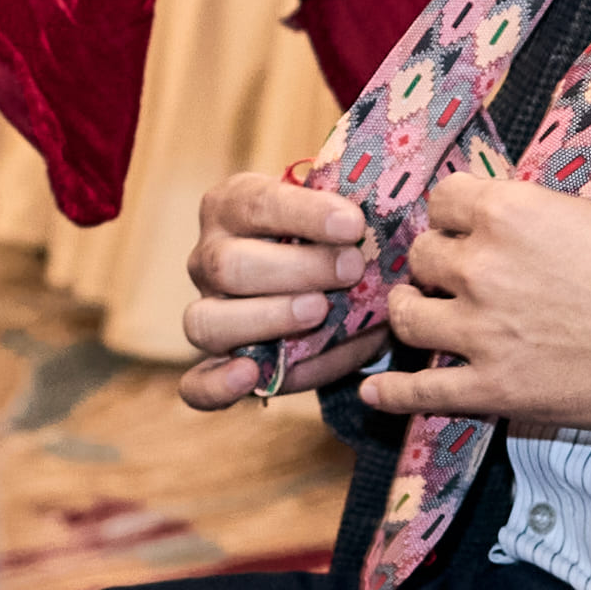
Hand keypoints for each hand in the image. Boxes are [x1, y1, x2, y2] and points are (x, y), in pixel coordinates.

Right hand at [174, 168, 379, 405]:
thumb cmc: (331, 237)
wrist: (322, 280)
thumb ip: (352, 215)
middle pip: (229, 265)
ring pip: (208, 321)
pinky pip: (197, 384)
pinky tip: (247, 376)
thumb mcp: (336, 215)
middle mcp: (208, 258)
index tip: (353, 225)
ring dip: (267, 318)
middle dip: (296, 268)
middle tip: (351, 270)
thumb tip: (393, 214)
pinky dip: (217, 385)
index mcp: (232, 206)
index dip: (304, 214)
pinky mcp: (215, 364)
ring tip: (318, 311)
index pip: (257, 204)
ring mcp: (206, 312)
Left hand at [364, 176, 590, 436]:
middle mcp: (482, 266)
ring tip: (418, 314)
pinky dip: (393, 395)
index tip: (466, 224)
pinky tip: (375, 394)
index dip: (456, 212)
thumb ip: (562, 212)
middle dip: (437, 261)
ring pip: (407, 316)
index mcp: (511, 211)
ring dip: (411, 312)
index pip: (444, 199)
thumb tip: (549, 221)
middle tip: (454, 273)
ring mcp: (481, 331)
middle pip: (422, 255)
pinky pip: (422, 392)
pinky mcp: (491, 387)